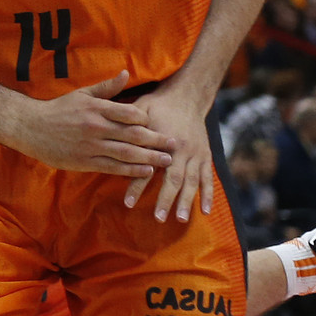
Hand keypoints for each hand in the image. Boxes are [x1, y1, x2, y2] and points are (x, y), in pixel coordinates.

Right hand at [0, 70, 174, 177]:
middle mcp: (95, 127)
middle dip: (156, 140)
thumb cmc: (57, 109)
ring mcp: (91, 146)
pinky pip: (114, 167)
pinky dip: (132, 170)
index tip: (160, 122)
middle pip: (133, 134)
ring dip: (150, 157)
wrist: (29, 127)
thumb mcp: (81, 94)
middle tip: (175, 143)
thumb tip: (126, 73)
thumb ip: (106, 88)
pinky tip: (146, 170)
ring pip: (127, 153)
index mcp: (95, 108)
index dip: (147, 119)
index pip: (129, 113)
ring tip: (168, 160)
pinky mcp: (85, 162)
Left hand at [124, 81, 214, 221]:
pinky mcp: (205, 156)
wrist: (185, 96)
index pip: (146, 166)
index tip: (128, 204)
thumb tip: (106, 142)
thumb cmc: (156, 105)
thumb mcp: (139, 111)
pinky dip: (208, 194)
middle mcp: (180, 149)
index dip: (136, 185)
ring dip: (186, 201)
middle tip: (157, 218)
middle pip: (173, 178)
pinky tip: (206, 211)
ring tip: (180, 219)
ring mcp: (196, 154)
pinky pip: (208, 178)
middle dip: (165, 199)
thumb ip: (126, 128)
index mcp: (162, 139)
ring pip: (192, 181)